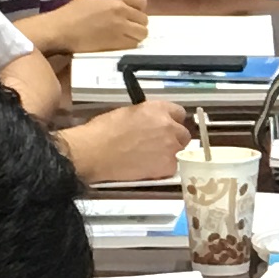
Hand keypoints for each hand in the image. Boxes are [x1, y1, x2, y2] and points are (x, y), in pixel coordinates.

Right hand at [46, 0, 153, 55]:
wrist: (61, 29)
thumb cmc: (72, 13)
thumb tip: (126, 6)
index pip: (141, 1)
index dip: (138, 9)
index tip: (132, 15)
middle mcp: (121, 9)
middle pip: (144, 19)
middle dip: (137, 24)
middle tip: (127, 29)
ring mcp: (120, 26)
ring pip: (142, 33)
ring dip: (135, 36)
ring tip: (124, 38)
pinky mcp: (117, 42)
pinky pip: (134, 44)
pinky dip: (129, 45)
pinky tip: (119, 44)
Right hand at [59, 96, 195, 183]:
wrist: (95, 152)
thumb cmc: (103, 131)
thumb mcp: (128, 113)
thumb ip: (147, 116)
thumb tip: (150, 122)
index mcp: (158, 109)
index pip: (179, 113)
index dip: (172, 121)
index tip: (167, 126)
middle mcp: (169, 126)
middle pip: (183, 134)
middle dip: (174, 138)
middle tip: (159, 144)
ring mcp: (170, 146)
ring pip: (180, 151)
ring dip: (170, 153)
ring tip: (152, 157)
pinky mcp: (167, 166)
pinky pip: (173, 167)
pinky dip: (164, 168)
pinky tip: (149, 167)